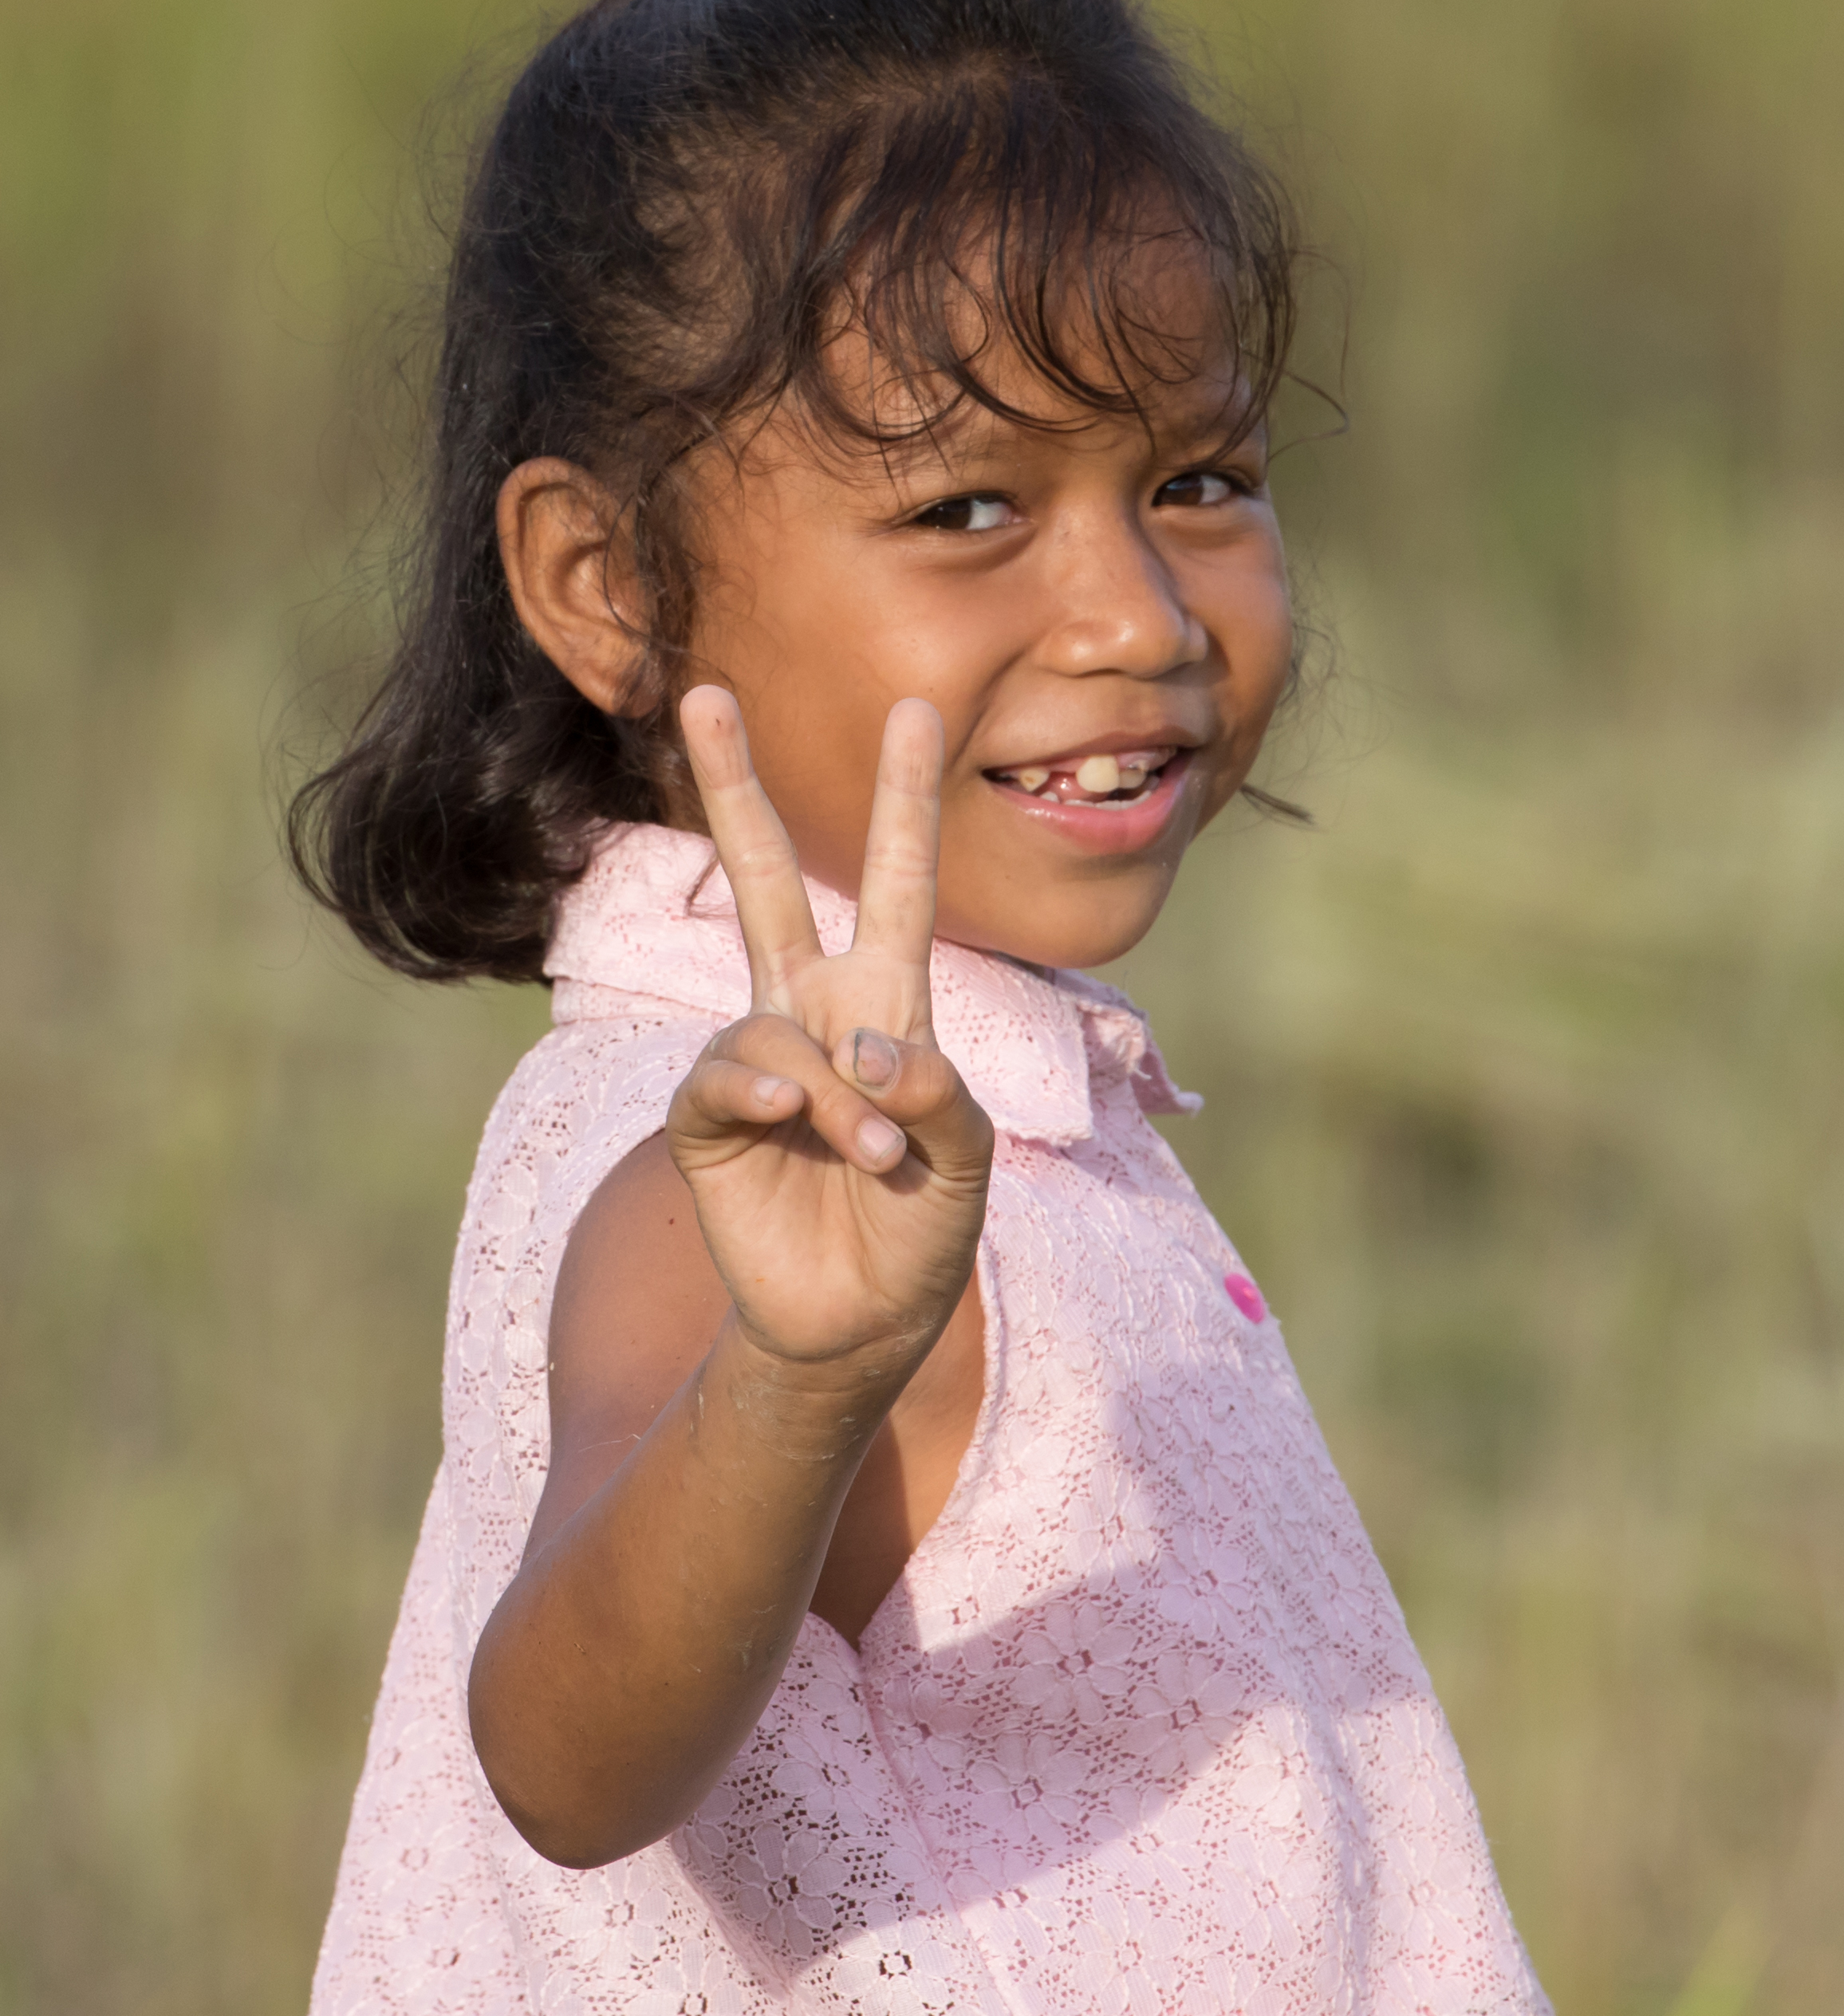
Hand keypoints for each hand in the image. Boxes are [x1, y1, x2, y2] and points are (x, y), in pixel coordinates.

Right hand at [665, 687, 993, 1381]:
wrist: (860, 1322)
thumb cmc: (923, 1229)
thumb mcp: (965, 1161)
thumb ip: (937, 1096)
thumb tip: (868, 1050)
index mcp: (886, 1002)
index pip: (898, 883)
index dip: (903, 799)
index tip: (912, 705)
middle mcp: (813, 1014)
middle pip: (767, 881)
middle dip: (737, 791)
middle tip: (706, 693)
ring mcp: (756, 1062)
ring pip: (769, 1024)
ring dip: (831, 1094)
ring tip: (876, 1157)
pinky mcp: (707, 1121)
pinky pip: (723, 1078)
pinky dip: (764, 1098)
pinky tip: (789, 1126)